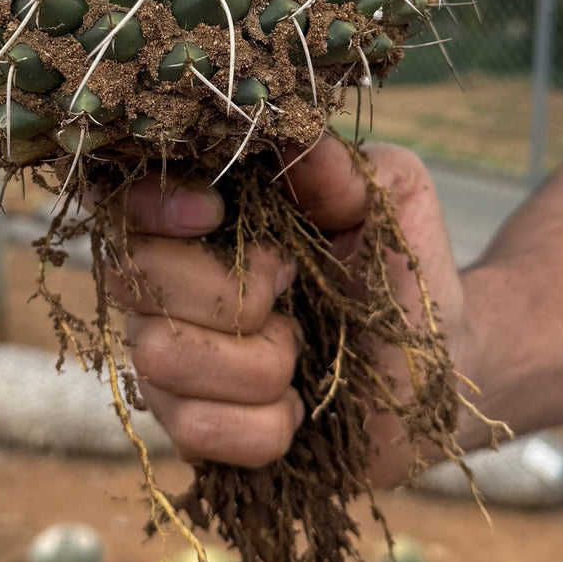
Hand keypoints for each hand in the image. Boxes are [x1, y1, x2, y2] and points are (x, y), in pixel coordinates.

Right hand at [105, 135, 463, 480]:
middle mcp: (169, 281)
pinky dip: (263, 425)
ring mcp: (171, 356)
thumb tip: (288, 132)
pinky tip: (296, 409)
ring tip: (302, 354)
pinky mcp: (189, 427)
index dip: (154, 204)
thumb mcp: (392, 202)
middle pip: (138, 276)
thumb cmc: (401, 273)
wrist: (436, 373)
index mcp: (208, 214)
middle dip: (232, 292)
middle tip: (291, 291)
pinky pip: (193, 430)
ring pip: (160, 357)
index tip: (215, 211)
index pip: (126, 195)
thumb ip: (342, 167)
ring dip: (257, 363)